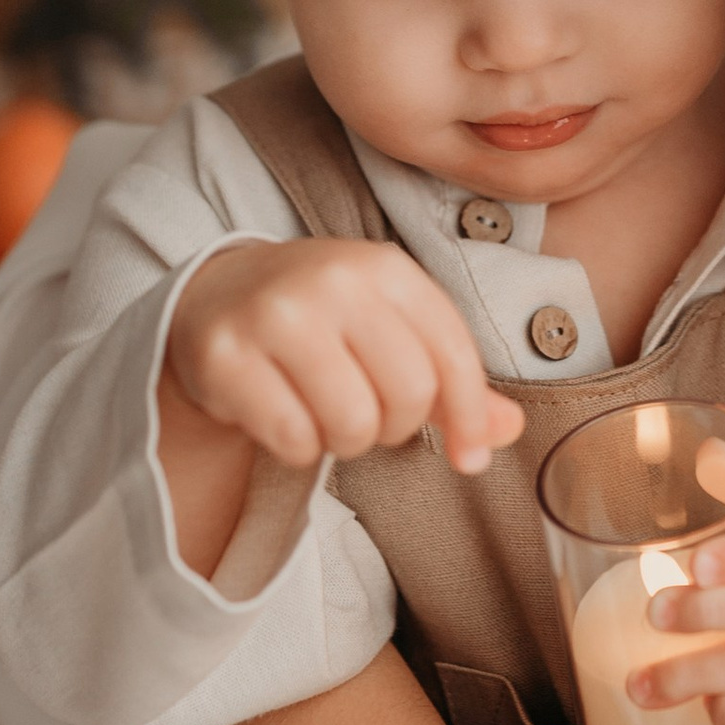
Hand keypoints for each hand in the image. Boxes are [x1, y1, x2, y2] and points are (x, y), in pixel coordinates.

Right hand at [156, 236, 521, 574]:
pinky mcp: (224, 356)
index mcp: (386, 268)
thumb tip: (507, 430)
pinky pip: (293, 439)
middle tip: (368, 415)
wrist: (218, 294)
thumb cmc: (323, 320)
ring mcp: (275, 314)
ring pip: (351, 422)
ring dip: (345, 441)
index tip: (470, 456)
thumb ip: (452, 380)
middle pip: (409, 394)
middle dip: (396, 427)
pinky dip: (298, 448)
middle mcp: (333, 280)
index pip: (454, 356)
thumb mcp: (392, 328)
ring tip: (325, 414)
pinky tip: (284, 416)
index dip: (470, 417)